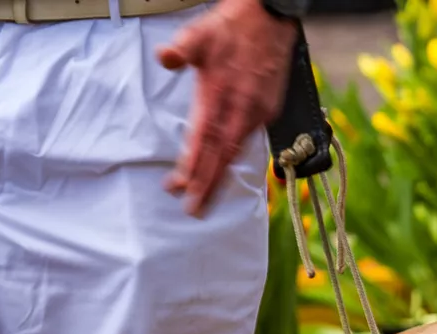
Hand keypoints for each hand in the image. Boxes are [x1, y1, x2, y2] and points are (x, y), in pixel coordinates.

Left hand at [157, 0, 297, 217]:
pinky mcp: (268, 108)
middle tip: (194, 211)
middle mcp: (243, 108)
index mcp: (223, 94)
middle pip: (223, 156)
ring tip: (207, 200)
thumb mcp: (200, 32)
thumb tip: (165, 58)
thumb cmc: (231, 26)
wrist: (271, 17)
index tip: (181, 187)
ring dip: (221, 177)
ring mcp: (258, 111)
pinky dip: (235, 159)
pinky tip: (224, 168)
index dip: (194, 165)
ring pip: (236, 152)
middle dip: (208, 185)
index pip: (205, 139)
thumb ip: (181, 49)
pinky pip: (248, 140)